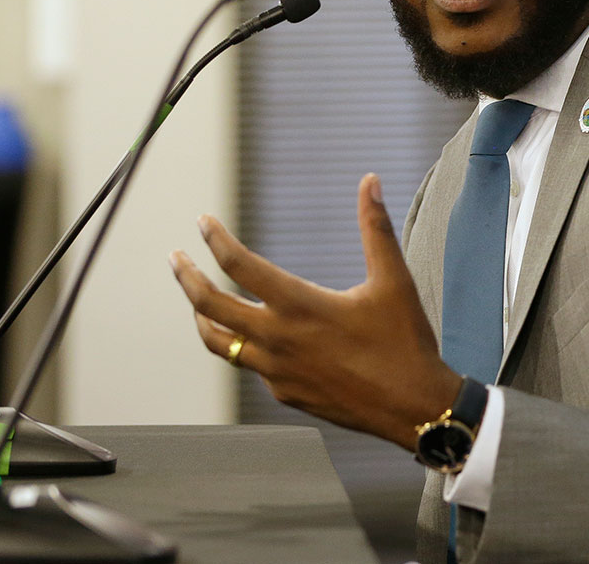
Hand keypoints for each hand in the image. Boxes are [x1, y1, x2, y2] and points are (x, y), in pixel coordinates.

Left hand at [168, 172, 461, 450]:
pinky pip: (251, 365)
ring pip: (219, 342)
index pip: (238, 265)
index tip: (203, 223)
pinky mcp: (284, 393)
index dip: (215, 239)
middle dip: (187, 277)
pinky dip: (243, 344)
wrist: (412, 407)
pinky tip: (256, 336)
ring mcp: (276, 371)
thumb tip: (369, 181)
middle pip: (209, 306)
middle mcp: (278, 339)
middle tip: (175, 258)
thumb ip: (375, 228)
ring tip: (198, 302)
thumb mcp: (394, 280)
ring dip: (203, 317)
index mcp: (300, 305)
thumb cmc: (404, 342)